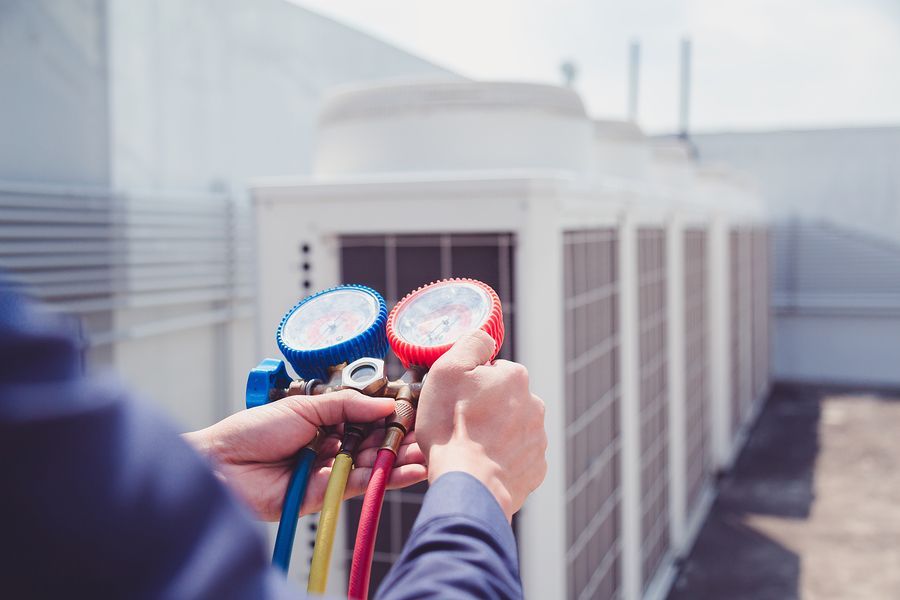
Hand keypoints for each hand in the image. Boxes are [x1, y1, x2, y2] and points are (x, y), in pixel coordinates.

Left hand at [184, 390, 426, 520]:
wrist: (221, 464)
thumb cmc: (253, 430)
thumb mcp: (305, 406)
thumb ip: (348, 405)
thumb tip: (385, 405)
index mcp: (324, 422)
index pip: (365, 419)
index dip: (389, 416)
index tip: (413, 412)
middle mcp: (329, 446)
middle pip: (372, 444)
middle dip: (399, 440)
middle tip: (426, 436)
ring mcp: (328, 472)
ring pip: (370, 466)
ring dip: (398, 461)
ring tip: (425, 454)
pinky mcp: (324, 496)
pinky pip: (358, 486)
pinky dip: (382, 479)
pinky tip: (405, 471)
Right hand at [415, 331, 547, 520]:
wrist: (469, 484)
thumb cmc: (452, 427)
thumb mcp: (448, 370)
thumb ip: (472, 343)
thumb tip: (486, 339)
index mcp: (515, 378)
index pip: (493, 371)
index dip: (471, 384)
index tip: (456, 400)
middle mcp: (534, 405)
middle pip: (504, 400)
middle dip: (486, 409)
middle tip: (459, 426)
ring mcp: (538, 439)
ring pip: (512, 428)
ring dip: (494, 434)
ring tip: (469, 449)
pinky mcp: (535, 469)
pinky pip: (516, 457)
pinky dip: (501, 460)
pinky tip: (482, 465)